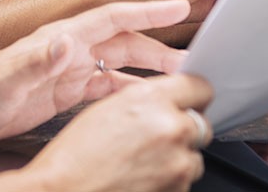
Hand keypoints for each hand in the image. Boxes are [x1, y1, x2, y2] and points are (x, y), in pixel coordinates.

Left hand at [0, 0, 192, 143]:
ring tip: (179, 78)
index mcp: (62, 38)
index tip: (179, 6)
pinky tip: (146, 100)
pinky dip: (130, 91)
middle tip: (194, 56)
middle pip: (124, 40)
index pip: (112, 17)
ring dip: (149, 70)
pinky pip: (107, 87)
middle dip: (159, 45)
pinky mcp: (66, 91)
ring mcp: (70, 69)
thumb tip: (65, 41)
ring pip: (120, 64)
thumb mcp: (7, 79)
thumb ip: (36, 60)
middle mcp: (70, 49)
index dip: (147, 12)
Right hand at [17, 73, 212, 191]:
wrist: (66, 191)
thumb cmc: (77, 154)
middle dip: (183, 127)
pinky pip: (183, 179)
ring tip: (143, 159)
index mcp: (152, 99)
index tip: (190, 98)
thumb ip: (148, 99)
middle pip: (201, 122)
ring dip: (177, 155)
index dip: (193, 93)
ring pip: (194, 154)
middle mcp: (171, 128)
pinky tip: (141, 175)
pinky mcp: (178, 190)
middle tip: (156, 134)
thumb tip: (169, 99)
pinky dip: (169, 178)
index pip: (199, 86)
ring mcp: (178, 164)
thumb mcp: (110, 107)